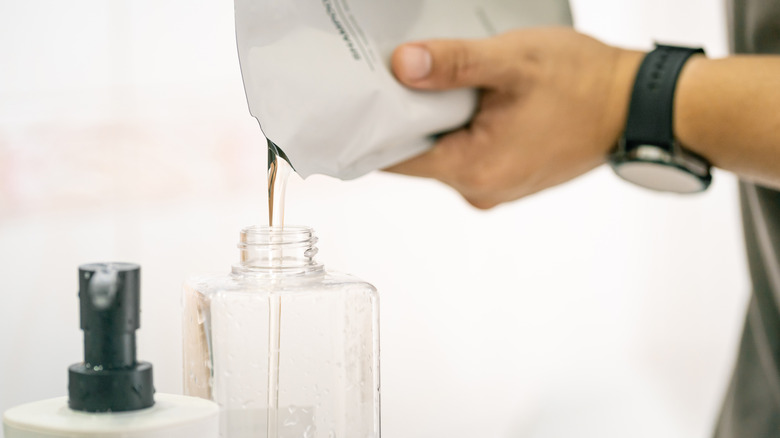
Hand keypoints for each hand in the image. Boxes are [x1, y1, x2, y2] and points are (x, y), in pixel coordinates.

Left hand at [387, 28, 642, 208]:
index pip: (397, 157)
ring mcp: (494, 187)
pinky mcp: (506, 176)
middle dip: (409, 115)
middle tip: (409, 73)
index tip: (364, 94)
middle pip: (418, 154)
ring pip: (443, 151)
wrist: (635, 105)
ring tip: (453, 83)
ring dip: (440, 119)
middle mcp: (480, 189)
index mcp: (475, 169)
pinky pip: (468, 152)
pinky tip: (476, 99)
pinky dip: (463, 127)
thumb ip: (453, 63)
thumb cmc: (584, 84)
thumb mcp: (512, 61)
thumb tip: (402, 65)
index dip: (376, 123)